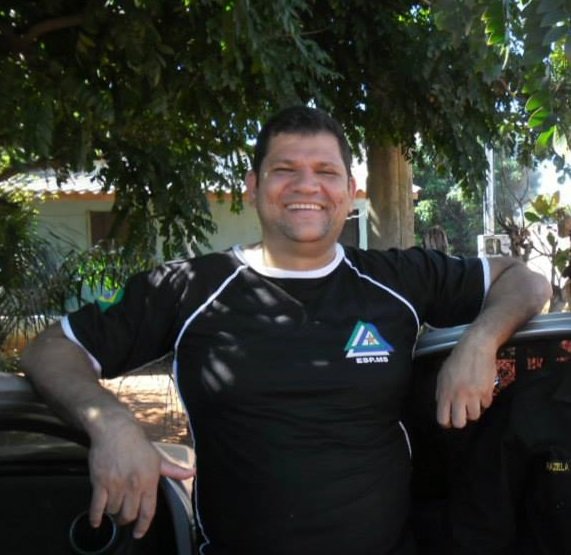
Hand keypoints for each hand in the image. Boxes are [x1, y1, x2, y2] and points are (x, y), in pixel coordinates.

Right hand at [88, 419, 194, 537]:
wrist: (116, 430)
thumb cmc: (138, 443)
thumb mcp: (158, 457)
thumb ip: (174, 470)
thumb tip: (192, 473)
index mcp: (149, 481)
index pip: (148, 511)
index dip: (143, 526)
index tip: (139, 532)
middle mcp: (133, 486)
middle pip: (129, 515)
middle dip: (127, 520)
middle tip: (125, 517)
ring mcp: (116, 485)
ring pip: (113, 511)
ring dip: (113, 514)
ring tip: (114, 508)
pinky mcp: (100, 483)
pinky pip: (97, 507)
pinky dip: (96, 517)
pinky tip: (96, 521)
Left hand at [435, 338, 496, 428]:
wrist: (475, 348)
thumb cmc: (457, 361)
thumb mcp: (442, 376)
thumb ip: (441, 393)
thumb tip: (442, 407)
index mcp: (445, 393)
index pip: (442, 419)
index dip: (446, 422)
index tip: (450, 419)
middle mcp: (458, 396)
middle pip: (460, 423)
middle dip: (461, 420)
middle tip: (463, 412)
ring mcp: (474, 395)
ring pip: (475, 416)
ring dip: (474, 410)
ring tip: (473, 399)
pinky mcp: (487, 392)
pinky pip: (486, 405)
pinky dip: (484, 400)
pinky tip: (481, 390)